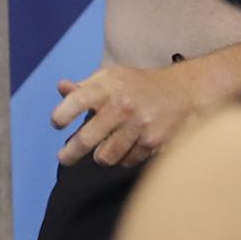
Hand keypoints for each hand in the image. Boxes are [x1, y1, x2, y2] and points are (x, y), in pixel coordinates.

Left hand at [51, 60, 204, 168]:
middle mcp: (122, 106)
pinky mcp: (152, 143)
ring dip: (102, 156)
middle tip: (64, 157)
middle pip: (86, 139)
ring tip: (105, 148)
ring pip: (105, 157)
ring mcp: (138, 126)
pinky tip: (129, 145)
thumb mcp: (113, 77)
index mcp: (109, 86)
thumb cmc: (140, 85)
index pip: (77, 100)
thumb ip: (86, 86)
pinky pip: (126, 162)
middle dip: (69, 153)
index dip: (62, 114)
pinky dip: (124, 158)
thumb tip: (61, 88)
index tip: (57, 123)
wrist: (184, 92)